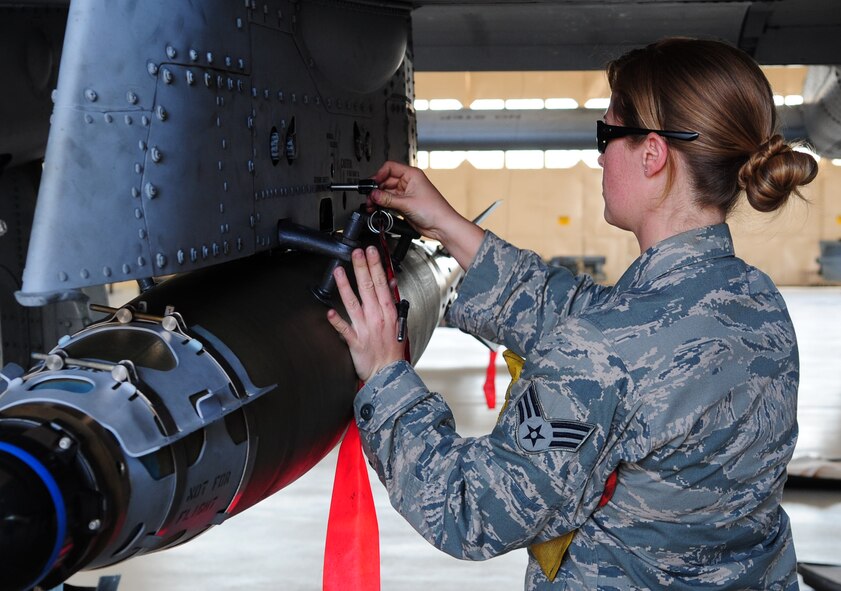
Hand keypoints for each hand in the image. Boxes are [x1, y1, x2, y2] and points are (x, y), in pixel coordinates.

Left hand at [327, 246, 404, 382]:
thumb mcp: (399, 322)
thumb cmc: (393, 349)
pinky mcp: (356, 342)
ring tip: (338, 271)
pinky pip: (345, 330)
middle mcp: (377, 317)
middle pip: (368, 288)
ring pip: (353, 303)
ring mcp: (366, 328)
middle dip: (362, 268)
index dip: (375, 266)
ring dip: (345, 286)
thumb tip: (390, 284)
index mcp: (388, 311)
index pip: (381, 283)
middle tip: (356, 252)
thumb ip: (392, 302)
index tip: (371, 252)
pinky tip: (329, 312)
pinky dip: (337, 322)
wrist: (388, 373)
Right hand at [370, 161, 484, 268]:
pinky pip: (389, 202)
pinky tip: (377, 208)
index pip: (390, 167)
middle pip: (386, 181)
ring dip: (378, 198)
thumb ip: (387, 199)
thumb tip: (373, 194)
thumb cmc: (434, 210)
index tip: (372, 184)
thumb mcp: (407, 203)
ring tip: (371, 205)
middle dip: (376, 189)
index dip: (379, 174)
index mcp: (412, 174)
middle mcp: (408, 182)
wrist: (442, 226)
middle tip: (369, 197)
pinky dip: (382, 205)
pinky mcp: (404, 204)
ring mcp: (406, 194)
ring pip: (386, 192)